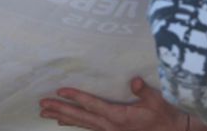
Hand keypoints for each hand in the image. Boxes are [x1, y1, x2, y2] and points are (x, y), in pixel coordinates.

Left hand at [39, 76, 206, 130]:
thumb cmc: (164, 116)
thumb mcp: (157, 101)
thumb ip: (144, 91)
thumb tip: (135, 80)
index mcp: (119, 117)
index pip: (93, 105)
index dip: (77, 97)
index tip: (61, 90)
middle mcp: (110, 126)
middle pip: (80, 117)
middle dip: (60, 109)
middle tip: (42, 104)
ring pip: (80, 123)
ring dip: (62, 117)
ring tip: (45, 112)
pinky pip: (87, 127)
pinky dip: (73, 123)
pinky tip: (63, 121)